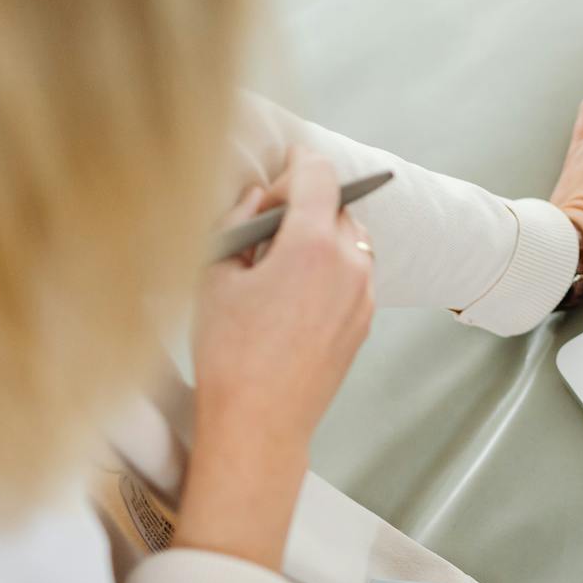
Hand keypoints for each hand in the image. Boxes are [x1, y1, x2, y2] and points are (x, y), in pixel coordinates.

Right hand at [175, 149, 375, 569]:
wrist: (261, 419)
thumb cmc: (230, 351)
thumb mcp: (216, 274)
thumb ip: (240, 224)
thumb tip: (256, 198)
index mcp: (312, 245)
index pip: (319, 174)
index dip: (297, 163)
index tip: (282, 168)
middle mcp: (350, 265)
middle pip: (338, 206)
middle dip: (305, 205)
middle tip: (266, 227)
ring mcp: (364, 294)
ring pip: (350, 241)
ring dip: (321, 237)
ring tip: (278, 263)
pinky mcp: (366, 320)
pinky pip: (354, 275)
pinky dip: (330, 268)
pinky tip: (293, 293)